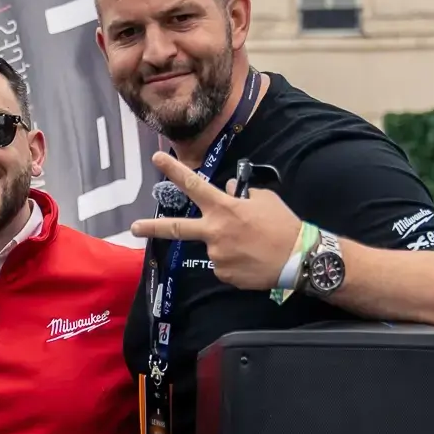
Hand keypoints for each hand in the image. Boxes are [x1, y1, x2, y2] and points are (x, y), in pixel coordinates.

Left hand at [128, 152, 303, 289]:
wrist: (300, 258)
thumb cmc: (283, 224)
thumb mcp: (264, 199)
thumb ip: (238, 195)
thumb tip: (224, 192)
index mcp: (224, 208)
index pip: (194, 185)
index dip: (174, 170)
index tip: (157, 159)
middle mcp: (214, 232)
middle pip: (177, 228)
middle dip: (152, 227)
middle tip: (133, 227)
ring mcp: (216, 255)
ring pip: (214, 247)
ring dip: (227, 246)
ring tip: (253, 247)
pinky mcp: (223, 274)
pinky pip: (224, 265)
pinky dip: (235, 262)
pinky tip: (252, 260)